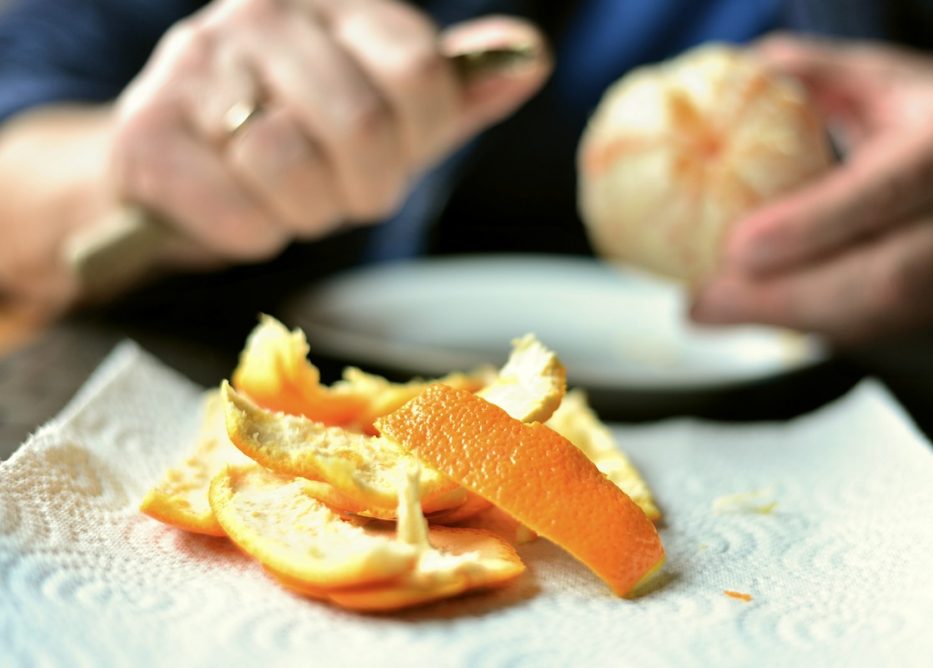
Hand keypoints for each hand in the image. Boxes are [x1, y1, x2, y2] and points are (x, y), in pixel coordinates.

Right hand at [110, 0, 549, 265]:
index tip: (393, 156)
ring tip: (288, 198)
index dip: (419, 140)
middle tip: (340, 191)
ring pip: (292, 167)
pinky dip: (253, 236)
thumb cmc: (302, 138)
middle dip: (364, 187)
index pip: (421, 72)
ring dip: (307, 213)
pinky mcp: (147, 132)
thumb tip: (531, 60)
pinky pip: (235, 212)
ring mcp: (195, 64)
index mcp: (339, 4)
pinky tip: (240, 211)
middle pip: (361, 126)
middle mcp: (262, 14)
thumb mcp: (391, 112)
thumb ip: (453, 92)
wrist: (180, 165)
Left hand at [690, 34, 932, 343]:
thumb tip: (735, 75)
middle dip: (784, 298)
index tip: (736, 246)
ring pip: (880, 318)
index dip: (811, 226)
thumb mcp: (891, 79)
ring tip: (717, 311)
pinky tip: (759, 315)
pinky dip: (811, 328)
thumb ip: (815, 74)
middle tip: (706, 301)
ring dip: (788, 321)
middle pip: (882, 277)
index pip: (886, 192)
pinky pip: (878, 330)